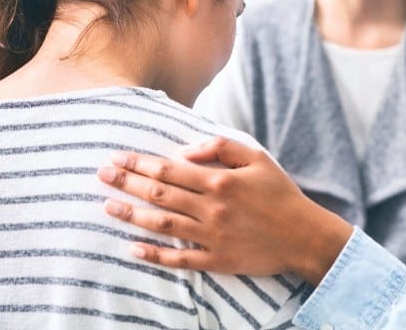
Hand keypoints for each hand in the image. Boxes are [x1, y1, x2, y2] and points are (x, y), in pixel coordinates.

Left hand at [97, 137, 352, 284]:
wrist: (303, 235)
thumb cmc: (280, 193)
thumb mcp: (257, 157)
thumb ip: (220, 146)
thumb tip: (184, 150)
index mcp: (219, 181)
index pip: (168, 170)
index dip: (139, 164)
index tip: (117, 158)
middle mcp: (211, 208)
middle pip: (159, 195)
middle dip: (126, 184)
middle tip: (101, 175)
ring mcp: (211, 236)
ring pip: (162, 225)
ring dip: (131, 215)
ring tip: (107, 207)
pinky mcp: (216, 260)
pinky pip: (179, 259)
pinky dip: (154, 255)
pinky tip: (133, 248)